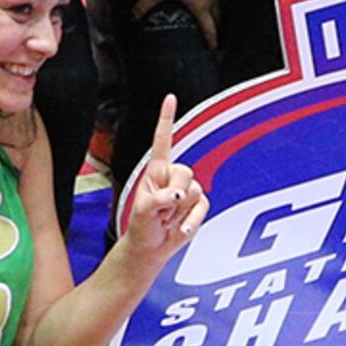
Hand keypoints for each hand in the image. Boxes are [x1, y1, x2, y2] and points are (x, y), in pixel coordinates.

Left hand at [105, 95, 208, 272]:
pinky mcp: (198, 205)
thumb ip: (159, 200)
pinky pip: (203, 206)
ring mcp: (187, 191)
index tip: (170, 97)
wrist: (151, 247)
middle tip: (161, 211)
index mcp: (156, 171)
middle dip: (175, 193)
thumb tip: (178, 195)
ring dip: (181, 209)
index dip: (167, 119)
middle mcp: (173, 176)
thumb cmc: (142, 226)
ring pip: (196, 190)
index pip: (163, 141)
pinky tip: (180, 228)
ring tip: (167, 219)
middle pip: (185, 172)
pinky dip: (192, 220)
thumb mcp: (143, 211)